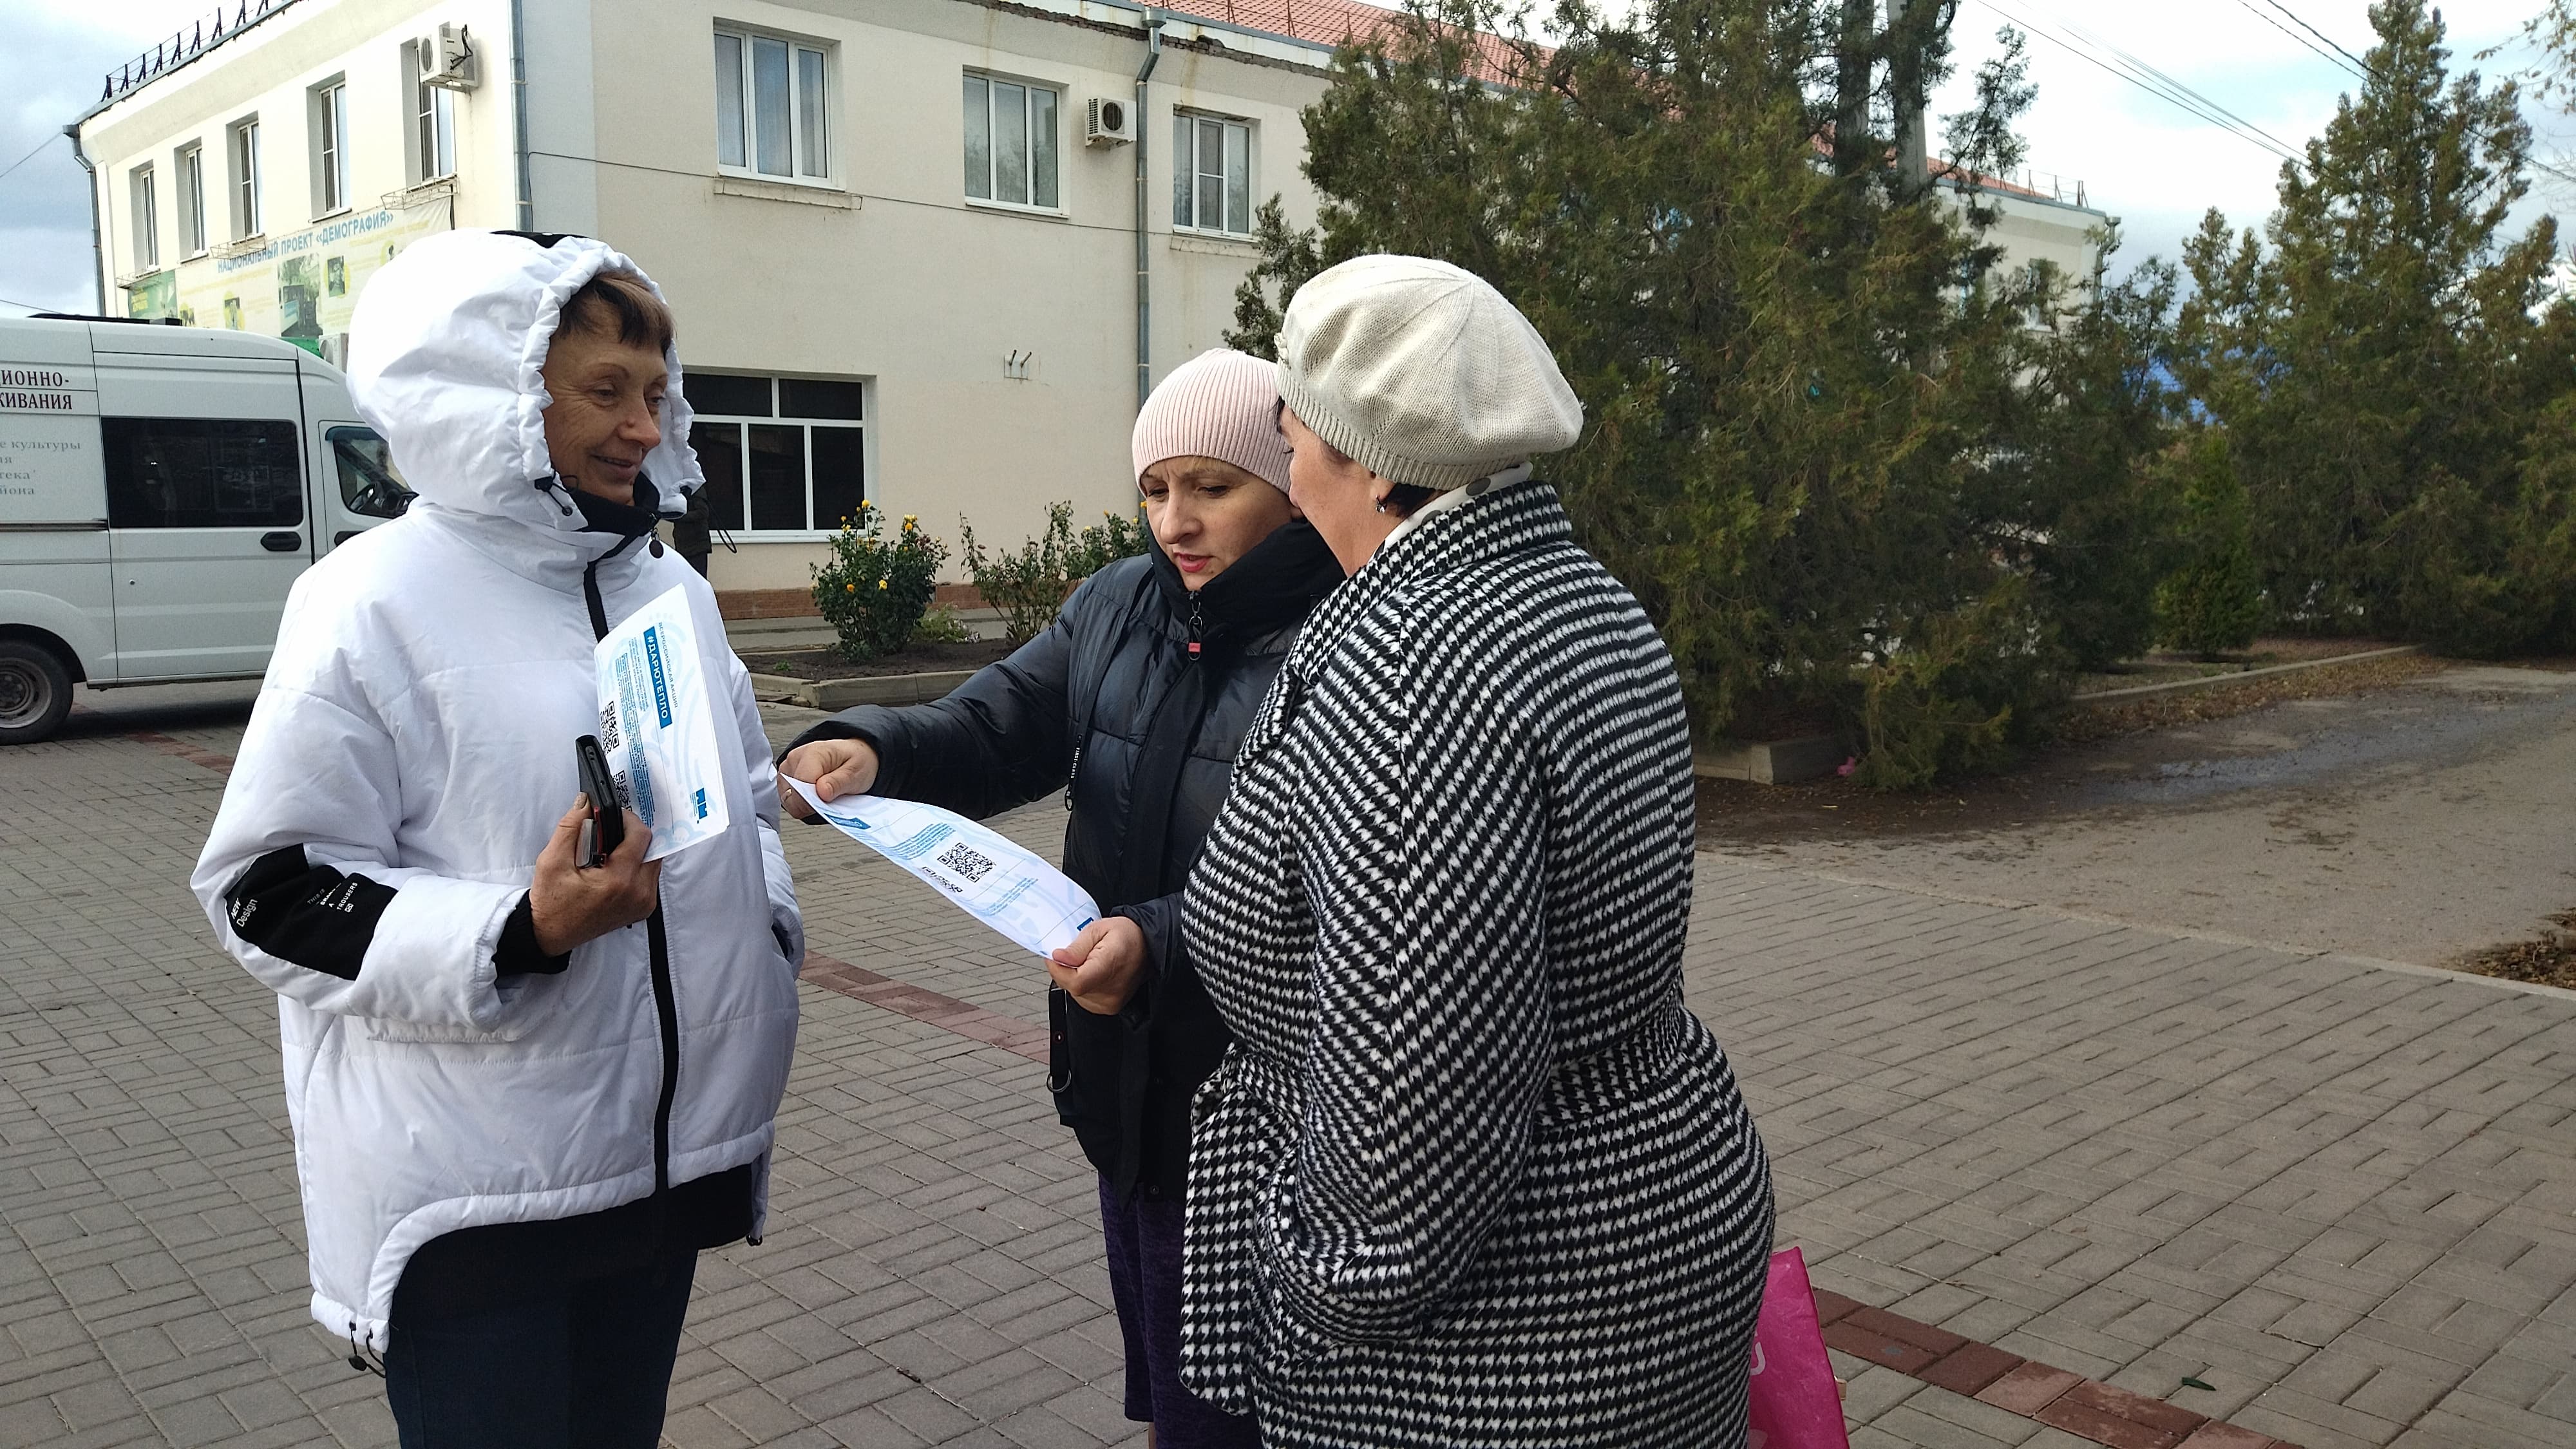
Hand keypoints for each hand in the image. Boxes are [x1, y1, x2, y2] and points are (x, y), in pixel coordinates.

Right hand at [529, 797, 659, 955]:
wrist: (550, 934)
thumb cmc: (550, 901)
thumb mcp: (552, 860)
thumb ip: (571, 826)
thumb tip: (586, 801)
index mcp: (619, 881)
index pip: (641, 836)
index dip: (627, 820)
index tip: (611, 816)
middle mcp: (638, 893)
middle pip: (652, 848)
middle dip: (632, 834)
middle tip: (609, 832)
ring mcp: (644, 904)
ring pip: (653, 862)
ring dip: (636, 850)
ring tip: (608, 850)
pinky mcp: (643, 909)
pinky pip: (650, 877)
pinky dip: (636, 866)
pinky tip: (614, 866)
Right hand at [777, 738, 879, 819]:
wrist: (854, 754)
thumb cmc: (854, 760)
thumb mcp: (856, 771)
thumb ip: (838, 782)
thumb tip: (822, 793)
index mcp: (813, 753)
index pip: (801, 785)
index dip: (812, 802)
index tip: (826, 806)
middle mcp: (796, 758)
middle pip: (791, 794)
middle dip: (810, 804)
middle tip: (829, 800)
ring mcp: (789, 768)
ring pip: (787, 799)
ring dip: (805, 805)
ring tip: (824, 797)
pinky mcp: (786, 778)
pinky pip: (788, 800)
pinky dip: (802, 804)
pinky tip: (816, 798)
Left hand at [1048, 916, 1148, 1015]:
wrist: (1148, 948)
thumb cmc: (1127, 936)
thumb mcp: (1099, 928)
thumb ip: (1077, 945)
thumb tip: (1058, 957)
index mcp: (1110, 966)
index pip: (1075, 981)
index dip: (1058, 969)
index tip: (1055, 956)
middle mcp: (1111, 990)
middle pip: (1071, 987)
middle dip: (1064, 969)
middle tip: (1074, 953)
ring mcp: (1110, 1002)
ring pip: (1074, 993)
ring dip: (1072, 977)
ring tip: (1088, 962)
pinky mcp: (1108, 1007)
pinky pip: (1082, 998)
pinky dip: (1081, 985)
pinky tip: (1092, 973)